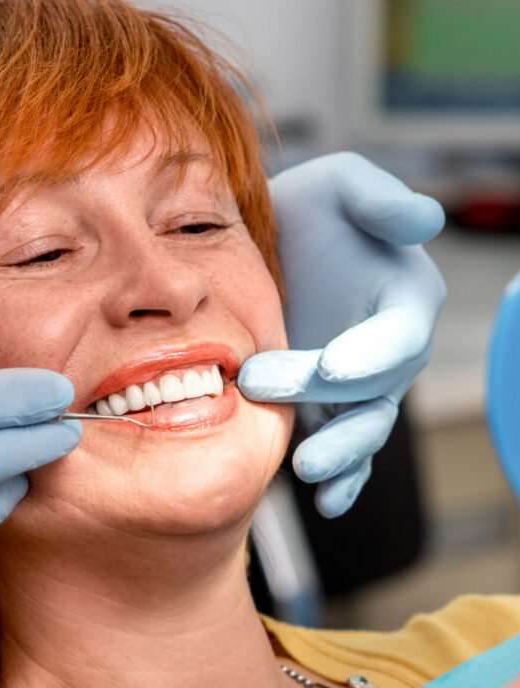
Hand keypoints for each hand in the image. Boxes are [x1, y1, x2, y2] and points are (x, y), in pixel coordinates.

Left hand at [238, 152, 445, 516]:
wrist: (264, 248)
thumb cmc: (308, 210)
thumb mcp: (340, 185)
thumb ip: (379, 201)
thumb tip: (425, 220)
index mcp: (404, 298)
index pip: (399, 335)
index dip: (372, 353)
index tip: (333, 365)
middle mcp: (389, 351)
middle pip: (373, 389)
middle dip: (326, 399)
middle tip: (262, 387)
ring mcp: (360, 388)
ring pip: (363, 431)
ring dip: (340, 455)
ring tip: (307, 470)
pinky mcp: (329, 412)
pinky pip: (345, 452)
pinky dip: (342, 482)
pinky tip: (325, 503)